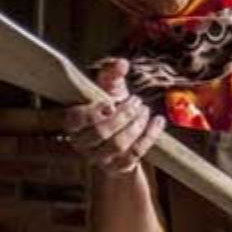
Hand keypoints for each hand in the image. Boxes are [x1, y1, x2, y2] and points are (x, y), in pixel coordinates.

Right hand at [62, 58, 164, 176]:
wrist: (123, 138)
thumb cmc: (111, 108)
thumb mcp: (109, 90)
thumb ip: (111, 74)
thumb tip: (122, 64)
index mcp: (74, 125)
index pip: (74, 120)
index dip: (92, 112)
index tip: (109, 102)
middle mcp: (83, 145)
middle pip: (101, 132)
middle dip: (123, 115)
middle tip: (136, 101)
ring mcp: (100, 159)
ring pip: (118, 144)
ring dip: (136, 125)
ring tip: (145, 110)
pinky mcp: (119, 168)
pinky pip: (136, 154)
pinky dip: (149, 136)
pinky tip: (158, 121)